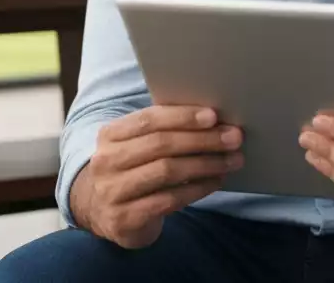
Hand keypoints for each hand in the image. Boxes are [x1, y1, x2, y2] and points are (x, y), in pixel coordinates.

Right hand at [70, 105, 243, 248]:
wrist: (101, 211)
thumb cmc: (130, 169)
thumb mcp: (134, 145)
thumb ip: (160, 130)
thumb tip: (211, 118)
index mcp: (110, 134)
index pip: (149, 119)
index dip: (182, 116)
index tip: (213, 115)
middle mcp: (107, 161)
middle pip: (161, 144)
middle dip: (202, 139)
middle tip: (233, 138)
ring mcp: (112, 191)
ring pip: (167, 172)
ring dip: (205, 164)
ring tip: (232, 160)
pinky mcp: (124, 218)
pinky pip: (168, 200)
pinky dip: (196, 189)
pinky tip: (215, 182)